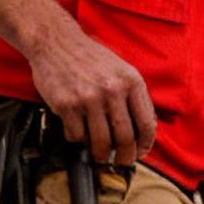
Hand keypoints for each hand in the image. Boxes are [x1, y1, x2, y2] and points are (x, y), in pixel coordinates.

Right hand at [27, 20, 156, 165]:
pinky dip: (78, 139)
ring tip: (100, 155)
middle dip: (125, 156)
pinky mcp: (65, 104)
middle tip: (121, 162)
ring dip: (101, 154)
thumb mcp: (123, 70)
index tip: (141, 152)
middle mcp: (112, 90)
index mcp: (132, 82)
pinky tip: (79, 133)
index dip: (146, 144)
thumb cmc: (91, 58)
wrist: (56, 42)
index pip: (147, 124)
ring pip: (100, 141)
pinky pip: (76, 135)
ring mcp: (88, 98)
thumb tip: (144, 128)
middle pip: (125, 138)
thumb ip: (135, 97)